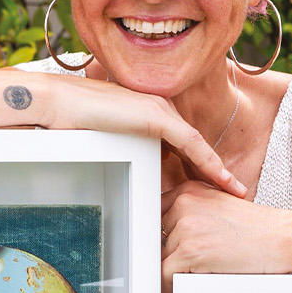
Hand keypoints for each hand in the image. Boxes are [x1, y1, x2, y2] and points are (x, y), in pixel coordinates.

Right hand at [43, 75, 246, 196]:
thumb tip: (139, 162)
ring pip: (197, 146)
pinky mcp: (156, 117)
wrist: (57, 101)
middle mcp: (160, 107)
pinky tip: (221, 179)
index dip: (198, 163)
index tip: (210, 183)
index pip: (181, 142)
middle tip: (232, 191)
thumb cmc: (73, 120)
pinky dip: (209, 162)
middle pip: (194, 145)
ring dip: (216, 170)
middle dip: (212, 169)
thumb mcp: (108, 135)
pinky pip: (191, 144)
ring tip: (233, 190)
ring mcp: (160, 109)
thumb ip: (128, 143)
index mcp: (149, 110)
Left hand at [161, 180, 291, 292]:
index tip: (158, 251)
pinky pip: (164, 275)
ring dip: (171, 273)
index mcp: (189, 191)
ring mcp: (186, 227)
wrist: (283, 238)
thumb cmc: (257, 228)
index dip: (159, 237)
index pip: (156, 215)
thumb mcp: (219, 206)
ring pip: (160, 258)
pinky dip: (168, 288)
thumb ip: (192, 213)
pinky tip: (177, 292)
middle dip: (166, 256)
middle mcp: (184, 204)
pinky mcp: (190, 250)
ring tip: (188, 280)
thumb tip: (167, 235)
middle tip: (176, 271)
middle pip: (156, 238)